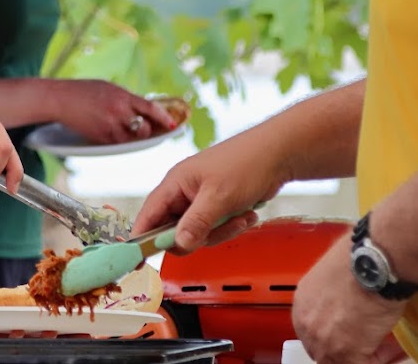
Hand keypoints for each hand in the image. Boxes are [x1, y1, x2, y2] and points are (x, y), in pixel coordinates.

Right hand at [53, 81, 176, 144]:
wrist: (60, 99)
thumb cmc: (84, 91)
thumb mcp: (109, 88)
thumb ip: (125, 99)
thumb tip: (142, 108)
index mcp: (122, 96)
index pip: (150, 108)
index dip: (163, 118)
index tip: (172, 125)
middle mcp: (118, 112)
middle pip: (143, 128)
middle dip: (148, 131)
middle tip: (149, 130)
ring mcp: (109, 127)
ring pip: (131, 139)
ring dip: (134, 138)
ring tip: (129, 132)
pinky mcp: (100, 138)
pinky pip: (117, 143)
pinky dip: (120, 140)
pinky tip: (116, 134)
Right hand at [130, 129, 284, 250]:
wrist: (278, 155)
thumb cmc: (245, 163)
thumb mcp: (218, 196)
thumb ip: (196, 222)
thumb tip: (178, 245)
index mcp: (175, 184)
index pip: (148, 216)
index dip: (141, 240)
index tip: (139, 263)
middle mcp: (184, 194)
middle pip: (174, 232)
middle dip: (198, 236)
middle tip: (215, 229)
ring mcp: (201, 202)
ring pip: (199, 234)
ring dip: (221, 231)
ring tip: (239, 216)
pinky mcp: (218, 208)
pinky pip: (216, 230)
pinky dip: (232, 227)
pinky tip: (247, 214)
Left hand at [292, 235, 405, 363]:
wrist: (374, 263)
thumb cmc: (360, 258)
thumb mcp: (334, 274)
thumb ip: (332, 295)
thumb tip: (347, 301)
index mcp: (303, 304)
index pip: (314, 332)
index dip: (334, 335)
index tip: (350, 334)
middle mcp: (308, 324)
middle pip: (323, 350)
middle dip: (345, 348)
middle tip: (367, 343)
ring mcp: (324, 342)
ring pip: (341, 361)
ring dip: (363, 354)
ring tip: (382, 343)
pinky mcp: (347, 354)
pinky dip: (379, 358)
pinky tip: (390, 346)